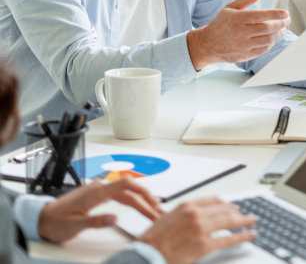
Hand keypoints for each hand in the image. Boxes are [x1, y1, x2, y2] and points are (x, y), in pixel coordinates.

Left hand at [38, 177, 162, 242]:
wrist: (43, 218)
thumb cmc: (56, 221)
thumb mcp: (75, 226)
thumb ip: (96, 221)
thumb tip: (115, 218)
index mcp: (96, 192)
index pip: (126, 184)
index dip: (142, 192)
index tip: (153, 203)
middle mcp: (100, 188)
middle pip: (130, 190)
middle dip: (147, 200)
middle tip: (158, 213)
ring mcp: (100, 190)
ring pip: (127, 192)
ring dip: (141, 200)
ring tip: (153, 210)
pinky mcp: (99, 195)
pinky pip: (121, 194)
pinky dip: (133, 199)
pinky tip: (139, 203)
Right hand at [138, 197, 256, 263]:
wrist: (146, 255)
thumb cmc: (152, 241)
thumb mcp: (167, 219)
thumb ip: (182, 215)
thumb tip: (193, 217)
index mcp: (187, 206)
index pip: (213, 200)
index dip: (225, 204)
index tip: (231, 206)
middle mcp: (196, 213)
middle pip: (224, 209)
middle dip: (236, 212)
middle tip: (244, 215)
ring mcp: (201, 228)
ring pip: (229, 220)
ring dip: (243, 221)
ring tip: (251, 221)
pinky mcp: (204, 245)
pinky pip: (228, 239)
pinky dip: (241, 236)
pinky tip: (249, 235)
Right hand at [187, 0, 289, 69]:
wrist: (207, 44)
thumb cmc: (220, 23)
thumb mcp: (229, 8)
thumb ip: (245, 0)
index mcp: (237, 19)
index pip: (261, 16)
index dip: (276, 14)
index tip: (286, 13)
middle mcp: (241, 32)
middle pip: (267, 28)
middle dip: (281, 24)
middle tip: (287, 20)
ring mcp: (243, 45)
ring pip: (267, 40)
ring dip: (278, 34)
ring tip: (282, 28)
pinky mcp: (244, 56)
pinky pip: (262, 50)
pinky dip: (270, 43)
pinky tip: (272, 38)